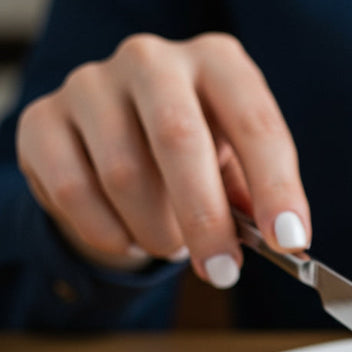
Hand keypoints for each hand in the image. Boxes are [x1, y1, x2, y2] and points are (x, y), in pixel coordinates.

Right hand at [15, 33, 309, 287]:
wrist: (117, 136)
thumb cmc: (197, 150)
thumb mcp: (235, 162)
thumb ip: (255, 194)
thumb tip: (283, 237)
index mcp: (217, 61)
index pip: (254, 122)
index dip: (276, 185)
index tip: (289, 237)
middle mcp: (153, 60)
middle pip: (180, 140)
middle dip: (207, 217)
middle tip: (224, 270)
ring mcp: (91, 84)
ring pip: (125, 175)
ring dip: (157, 230)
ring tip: (172, 244)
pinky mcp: (43, 120)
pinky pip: (75, 192)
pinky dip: (109, 233)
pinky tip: (129, 238)